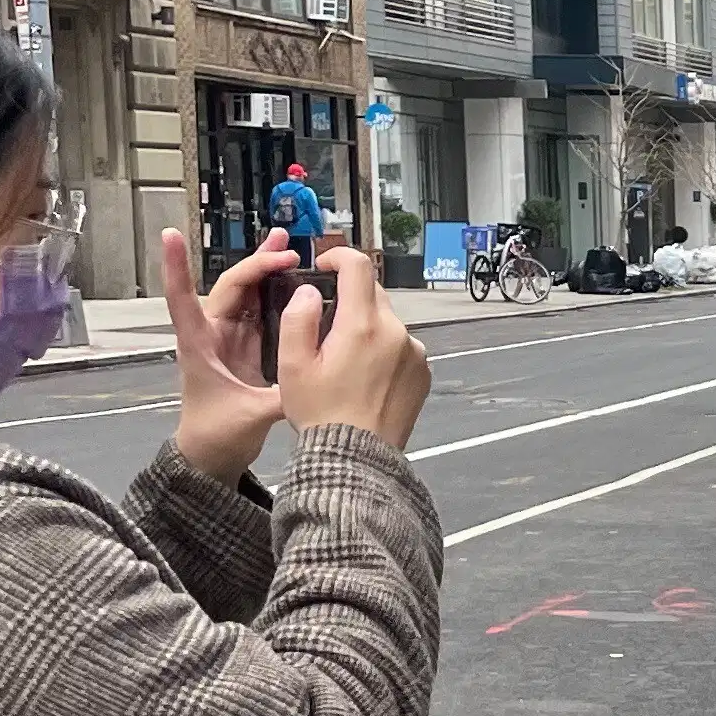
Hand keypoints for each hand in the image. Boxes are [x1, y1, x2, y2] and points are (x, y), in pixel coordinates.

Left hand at [164, 226, 287, 483]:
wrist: (211, 456)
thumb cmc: (216, 435)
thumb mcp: (250, 417)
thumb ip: (282, 398)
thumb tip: (316, 380)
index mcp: (200, 344)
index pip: (183, 298)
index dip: (176, 267)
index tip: (169, 235)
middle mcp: (213, 333)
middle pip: (231, 286)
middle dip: (257, 261)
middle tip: (289, 247)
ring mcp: (231, 337)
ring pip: (247, 292)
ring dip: (267, 267)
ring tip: (289, 243)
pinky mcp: (248, 346)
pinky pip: (263, 309)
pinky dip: (278, 289)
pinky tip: (297, 277)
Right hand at [281, 247, 431, 450]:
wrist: (358, 458)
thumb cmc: (321, 414)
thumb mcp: (292, 365)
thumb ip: (299, 319)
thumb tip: (311, 291)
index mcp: (363, 326)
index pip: (359, 267)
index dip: (339, 256)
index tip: (325, 264)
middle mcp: (396, 333)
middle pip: (374, 294)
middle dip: (349, 299)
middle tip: (325, 325)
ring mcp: (415, 353)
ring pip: (387, 322)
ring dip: (367, 328)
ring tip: (344, 360)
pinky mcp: (423, 372)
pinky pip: (401, 347)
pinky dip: (384, 350)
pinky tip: (365, 376)